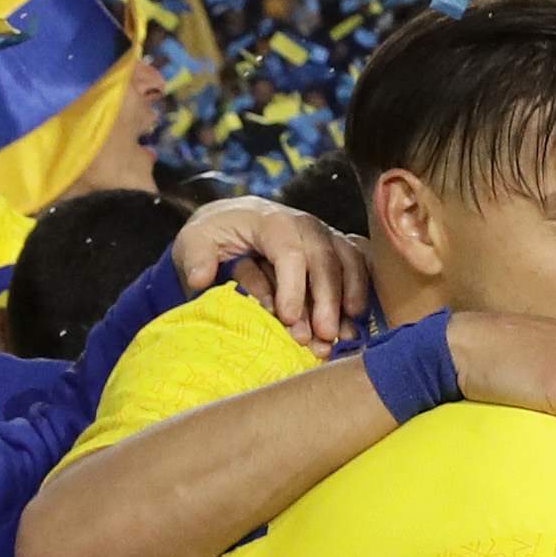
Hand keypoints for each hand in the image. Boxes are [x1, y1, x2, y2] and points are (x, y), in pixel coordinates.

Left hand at [169, 196, 369, 347]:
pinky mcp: (337, 250)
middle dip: (327, 300)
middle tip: (324, 336)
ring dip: (350, 299)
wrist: (235, 222)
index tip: (289, 319)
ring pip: (349, 261)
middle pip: (325, 259)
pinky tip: (356, 320)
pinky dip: (361, 291)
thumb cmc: (215, 236)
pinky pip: (359, 266)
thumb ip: (195, 256)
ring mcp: (326, 236)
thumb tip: (200, 277)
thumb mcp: (194, 241)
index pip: (289, 251)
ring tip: (345, 334)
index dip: (293, 286)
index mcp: (270, 221)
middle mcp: (305, 225)